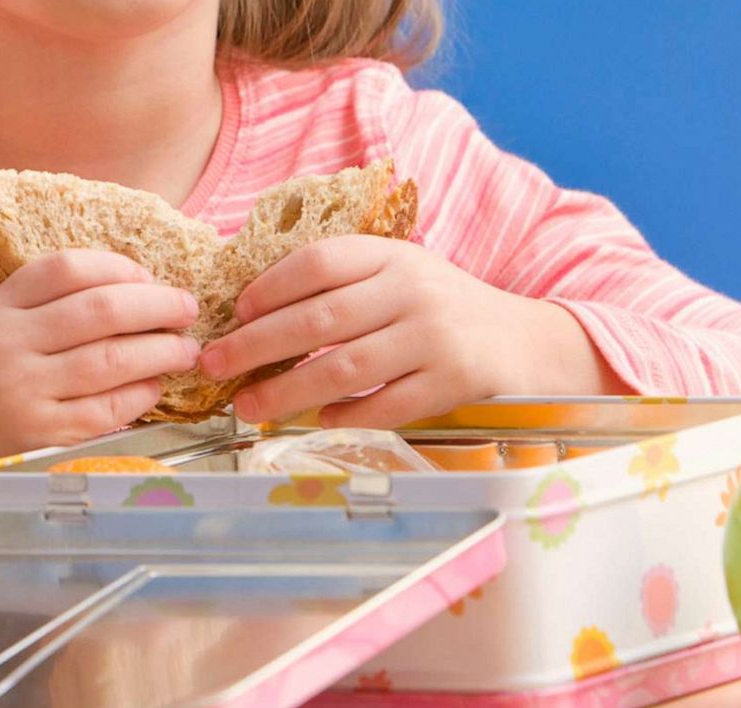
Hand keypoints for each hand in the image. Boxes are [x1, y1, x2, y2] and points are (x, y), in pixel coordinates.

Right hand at [0, 249, 198, 468]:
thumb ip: (46, 306)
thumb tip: (137, 290)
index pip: (66, 269)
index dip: (118, 267)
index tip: (148, 277)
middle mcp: (8, 346)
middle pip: (100, 310)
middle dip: (157, 305)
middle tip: (187, 308)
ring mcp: (24, 393)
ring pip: (111, 359)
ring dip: (161, 351)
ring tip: (186, 349)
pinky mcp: (42, 436)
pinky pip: (108, 409)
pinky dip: (141, 394)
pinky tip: (155, 386)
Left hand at [198, 236, 622, 427]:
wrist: (528, 343)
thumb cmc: (446, 311)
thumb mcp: (403, 276)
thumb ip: (347, 284)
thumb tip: (256, 312)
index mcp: (395, 255)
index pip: (320, 262)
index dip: (270, 286)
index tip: (236, 312)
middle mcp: (413, 291)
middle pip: (319, 319)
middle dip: (256, 345)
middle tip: (213, 364)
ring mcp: (434, 338)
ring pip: (344, 368)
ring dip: (288, 390)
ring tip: (250, 405)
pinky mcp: (452, 383)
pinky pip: (385, 405)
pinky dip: (346, 414)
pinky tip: (319, 419)